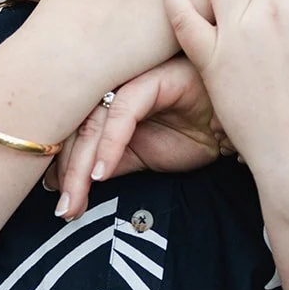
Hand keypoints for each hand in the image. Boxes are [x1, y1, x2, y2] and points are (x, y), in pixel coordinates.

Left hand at [48, 56, 219, 218]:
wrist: (229, 123)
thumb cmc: (188, 132)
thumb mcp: (139, 156)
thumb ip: (105, 164)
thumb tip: (65, 187)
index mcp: (102, 101)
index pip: (70, 135)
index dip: (60, 168)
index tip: (59, 203)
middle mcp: (109, 86)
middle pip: (75, 130)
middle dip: (68, 174)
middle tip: (64, 210)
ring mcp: (126, 79)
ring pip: (92, 124)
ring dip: (81, 167)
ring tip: (76, 200)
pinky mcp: (148, 79)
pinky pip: (122, 114)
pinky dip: (109, 145)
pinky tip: (101, 174)